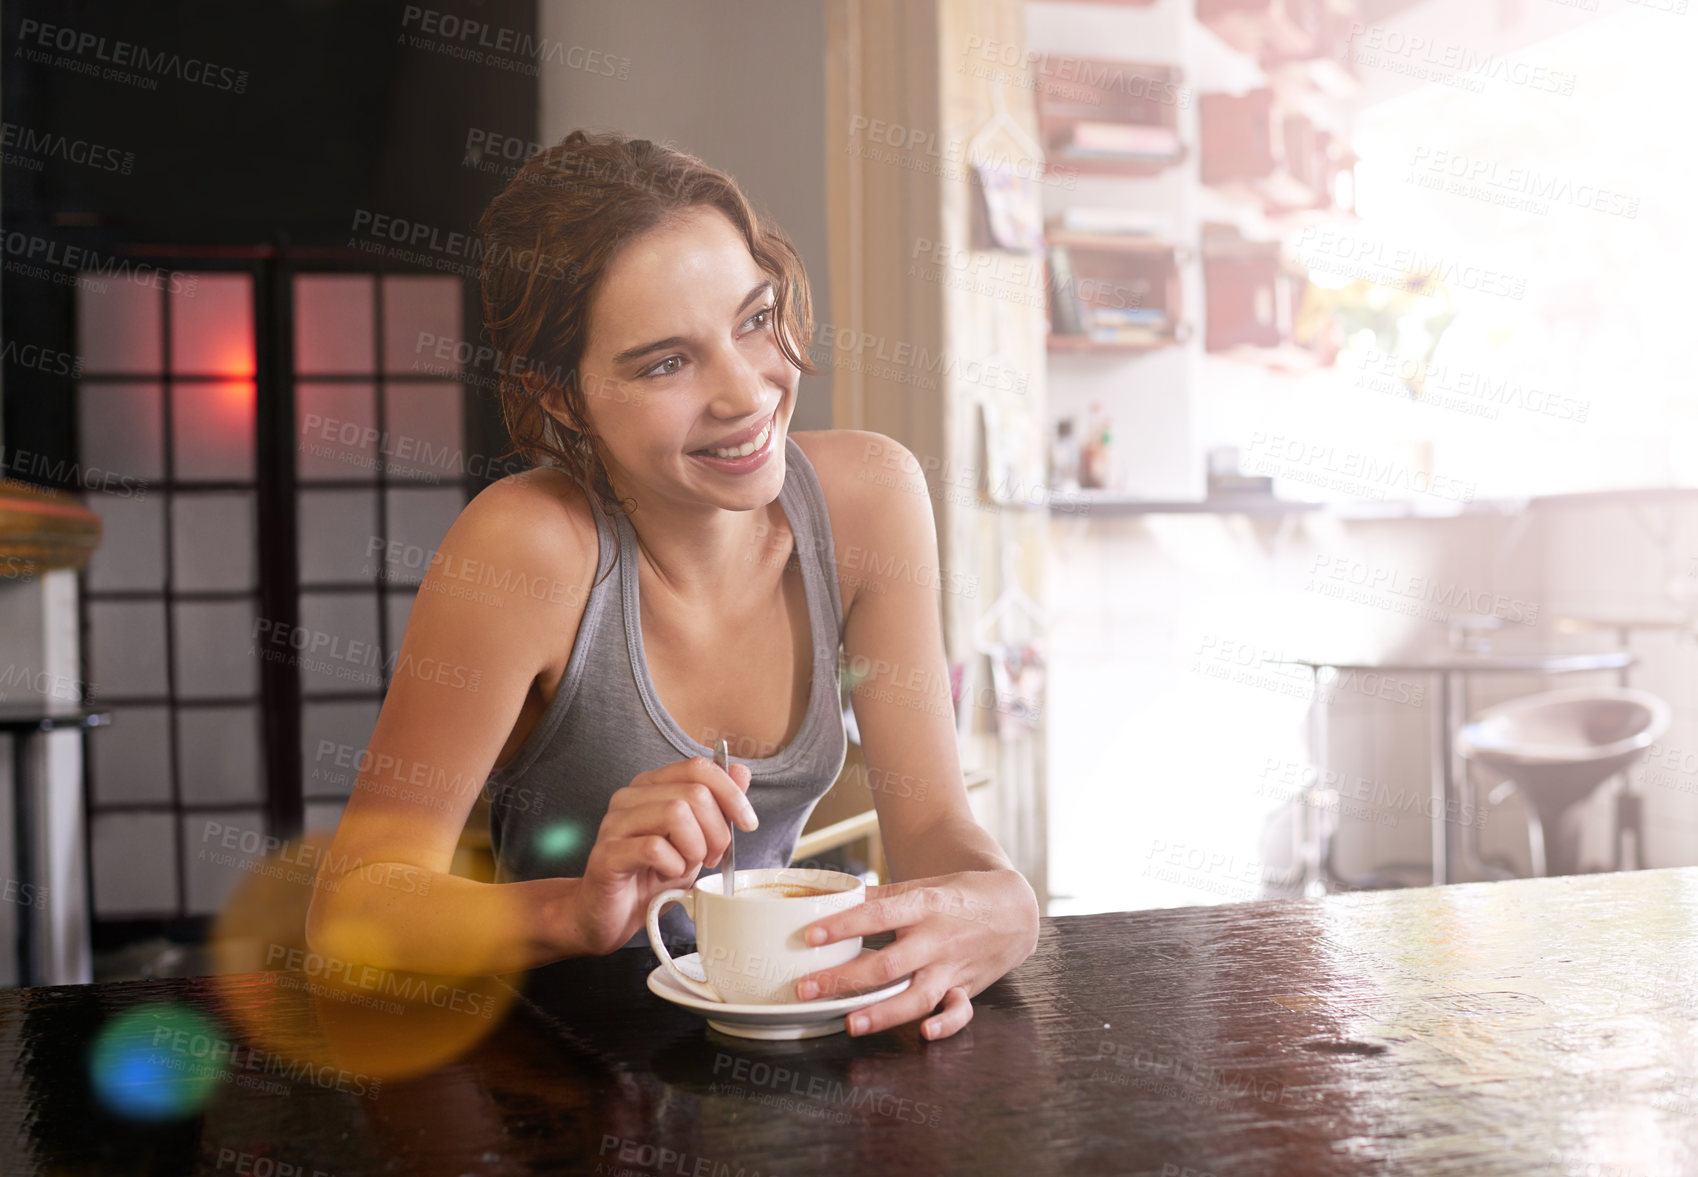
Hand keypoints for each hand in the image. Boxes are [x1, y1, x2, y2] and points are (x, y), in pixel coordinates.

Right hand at [570, 756, 757, 955]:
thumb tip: (741, 771)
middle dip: (717, 831)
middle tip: (712, 857)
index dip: (731, 793)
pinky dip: (673, 865)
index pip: (697, 767)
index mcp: (652, 786)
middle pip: (693, 793)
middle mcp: (630, 797)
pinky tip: (668, 874)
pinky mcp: (606, 854)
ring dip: (695, 847)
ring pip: (675, 813)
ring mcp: (614, 823)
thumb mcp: (697, 838)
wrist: (612, 914)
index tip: (747, 823)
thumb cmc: (653, 874)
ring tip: (687, 865)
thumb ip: (718, 804)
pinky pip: (654, 848)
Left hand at [792, 869, 1037, 1039]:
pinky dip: (946, 1025)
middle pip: (888, 964)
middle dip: (846, 979)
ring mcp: (953, 967)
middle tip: (808, 988)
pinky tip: (925, 1034)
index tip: (811, 937)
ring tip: (850, 1024)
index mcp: (924, 907)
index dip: (844, 926)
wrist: (1015, 909)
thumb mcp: (924, 886)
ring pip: (917, 996)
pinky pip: (959, 1011)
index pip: (879, 915)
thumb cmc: (960, 896)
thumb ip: (884, 897)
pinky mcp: (967, 988)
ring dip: (883, 1013)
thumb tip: (838, 897)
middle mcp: (937, 940)